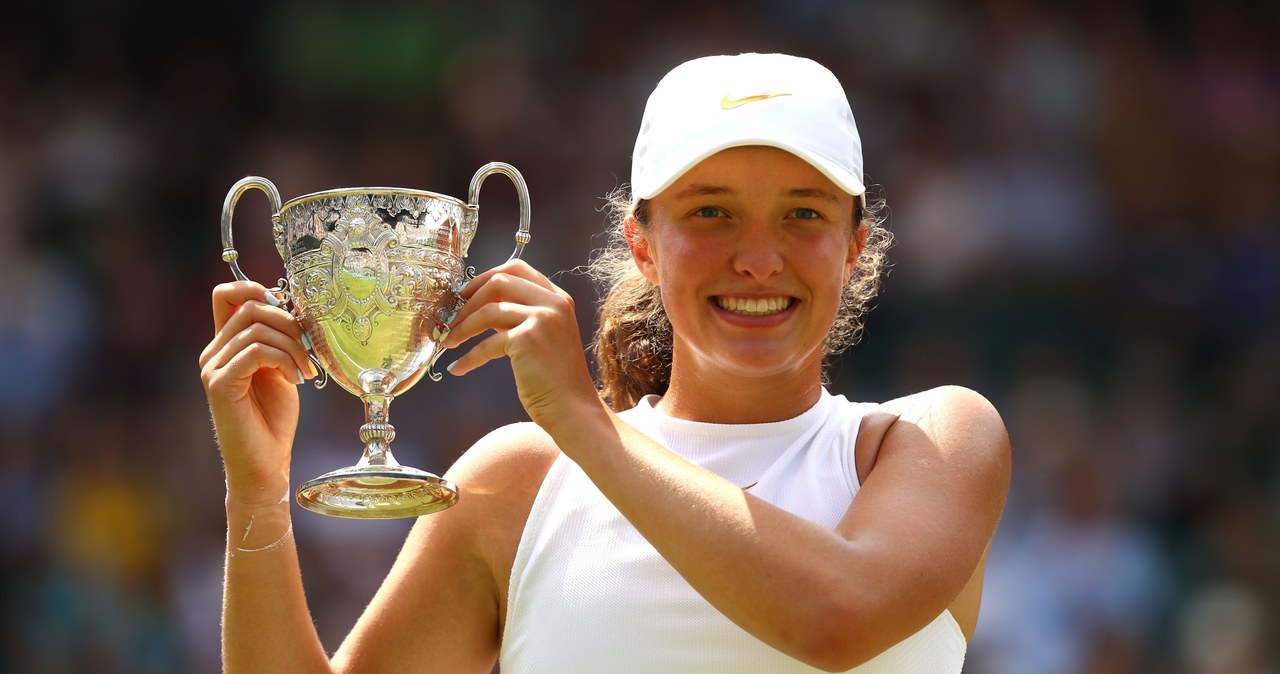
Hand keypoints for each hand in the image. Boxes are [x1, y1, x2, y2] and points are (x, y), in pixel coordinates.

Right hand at [199, 281, 314, 507]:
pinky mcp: (220, 384)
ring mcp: (213, 367)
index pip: (226, 294)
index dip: (255, 288)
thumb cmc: (274, 418)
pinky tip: (296, 379)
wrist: (265, 463)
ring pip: (255, 328)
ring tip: (306, 370)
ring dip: (292, 345)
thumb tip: (292, 309)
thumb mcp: (282, 368)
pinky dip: (283, 360)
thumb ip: (279, 340)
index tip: (287, 309)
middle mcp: (213, 352)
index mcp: (226, 344)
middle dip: (289, 322)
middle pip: (250, 306)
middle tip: (309, 350)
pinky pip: (255, 351)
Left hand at [443, 259, 600, 433]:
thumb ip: (522, 316)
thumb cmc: (556, 379)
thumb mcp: (544, 336)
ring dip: (462, 327)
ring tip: (448, 342)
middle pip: (499, 281)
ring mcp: (542, 319)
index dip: (485, 277)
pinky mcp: (528, 339)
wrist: (573, 409)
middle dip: (468, 300)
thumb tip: (481, 307)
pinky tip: (458, 368)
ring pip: (488, 310)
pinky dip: (469, 357)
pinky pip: (487, 343)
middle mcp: (553, 303)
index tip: (464, 294)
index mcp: (558, 298)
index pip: (517, 268)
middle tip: (450, 318)